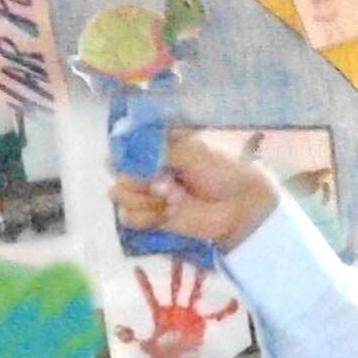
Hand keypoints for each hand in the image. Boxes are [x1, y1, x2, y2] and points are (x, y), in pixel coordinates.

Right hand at [110, 129, 277, 249]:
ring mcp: (146, 190)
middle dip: (137, 177)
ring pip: (117, 193)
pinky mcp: (150, 215)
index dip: (128, 152)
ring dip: (143, 198)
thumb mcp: (193, 149)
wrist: (242, 205)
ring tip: (173, 198)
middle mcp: (146, 163)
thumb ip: (159, 148)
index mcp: (155, 140)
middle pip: (114, 167)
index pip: (122, 140)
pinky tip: (169, 213)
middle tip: (167, 182)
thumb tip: (131, 157)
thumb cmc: (224, 169)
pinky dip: (147, 216)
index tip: (149, 161)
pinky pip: (128, 217)